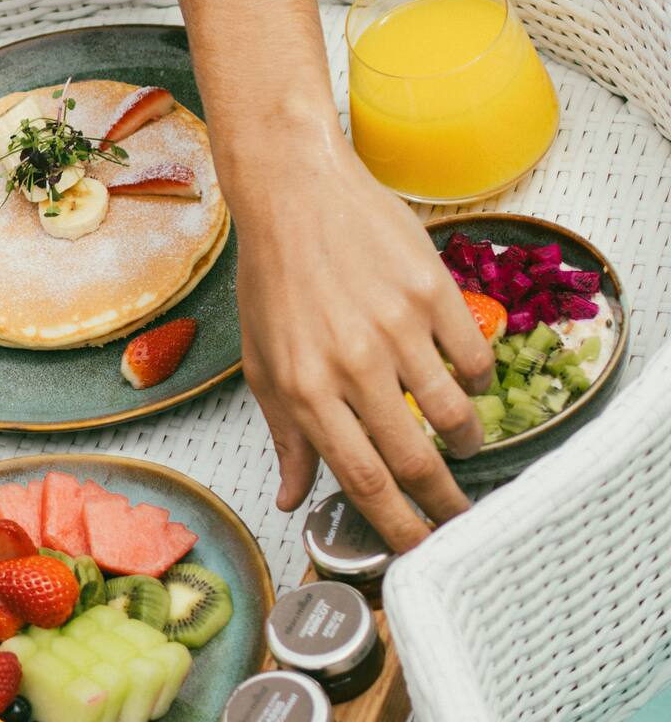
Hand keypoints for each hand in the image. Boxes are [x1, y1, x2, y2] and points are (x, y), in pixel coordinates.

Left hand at [235, 141, 494, 551]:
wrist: (292, 186)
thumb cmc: (272, 271)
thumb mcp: (260, 355)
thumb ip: (283, 430)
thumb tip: (291, 496)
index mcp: (303, 384)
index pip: (362, 480)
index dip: (399, 527)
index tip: (421, 550)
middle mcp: (350, 361)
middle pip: (415, 461)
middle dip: (445, 501)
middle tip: (460, 514)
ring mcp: (394, 325)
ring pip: (455, 415)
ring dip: (466, 439)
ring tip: (461, 439)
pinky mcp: (430, 290)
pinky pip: (475, 360)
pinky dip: (477, 380)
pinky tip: (463, 376)